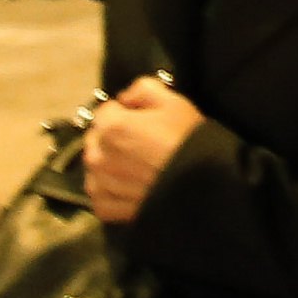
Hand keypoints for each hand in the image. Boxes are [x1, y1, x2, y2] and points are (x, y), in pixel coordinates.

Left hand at [83, 73, 205, 224]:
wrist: (201, 187)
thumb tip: (126, 97)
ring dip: (109, 164)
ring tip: (137, 168)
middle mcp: (97, 156)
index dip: (125, 111)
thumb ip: (143, 88)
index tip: (142, 120)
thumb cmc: (188, 142)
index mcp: (110, 127)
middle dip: (112, 138)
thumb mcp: (174, 102)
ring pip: (96, 167)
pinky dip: (111, 190)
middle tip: (142, 144)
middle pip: (97, 139)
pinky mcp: (106, 209)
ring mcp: (100, 185)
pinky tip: (132, 187)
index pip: (105, 110)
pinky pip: (100, 195)